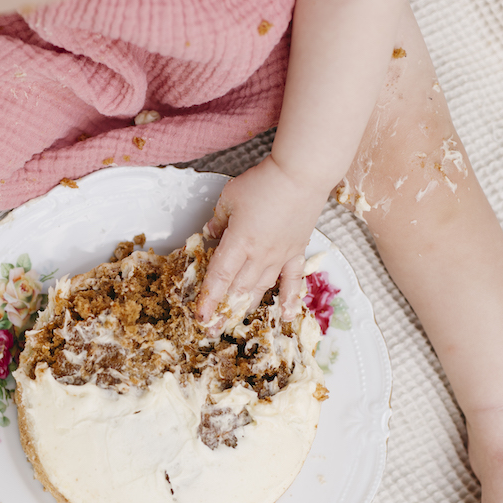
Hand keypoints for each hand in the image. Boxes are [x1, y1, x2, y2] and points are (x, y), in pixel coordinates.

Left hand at [196, 156, 327, 320]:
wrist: (301, 175)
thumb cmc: (264, 182)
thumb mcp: (229, 198)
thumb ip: (217, 221)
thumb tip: (209, 234)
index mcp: (239, 243)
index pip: (219, 278)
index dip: (208, 300)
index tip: (200, 317)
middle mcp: (259, 256)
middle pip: (238, 290)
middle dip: (224, 311)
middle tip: (213, 328)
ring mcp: (280, 257)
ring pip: (261, 289)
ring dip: (247, 307)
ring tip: (235, 321)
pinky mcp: (296, 252)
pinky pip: (293, 282)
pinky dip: (290, 300)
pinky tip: (286, 316)